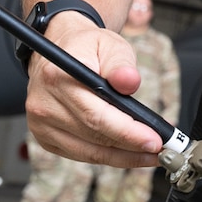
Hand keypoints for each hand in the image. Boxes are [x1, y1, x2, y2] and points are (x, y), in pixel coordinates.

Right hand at [23, 18, 158, 167]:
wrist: (62, 50)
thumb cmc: (87, 48)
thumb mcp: (109, 44)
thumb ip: (121, 63)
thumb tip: (129, 81)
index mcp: (57, 77)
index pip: (96, 115)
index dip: (128, 132)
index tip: (154, 140)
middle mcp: (44, 103)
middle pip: (94, 137)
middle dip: (132, 146)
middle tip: (161, 149)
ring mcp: (41, 124)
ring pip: (89, 152)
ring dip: (123, 157)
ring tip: (150, 154)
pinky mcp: (45, 138)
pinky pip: (81, 154)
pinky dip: (107, 157)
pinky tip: (128, 153)